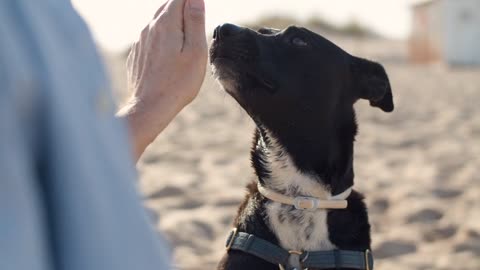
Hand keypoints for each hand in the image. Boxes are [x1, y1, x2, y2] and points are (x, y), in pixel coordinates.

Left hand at [117, 0, 206, 160]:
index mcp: (166, 24)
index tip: (199, 8)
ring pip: (157, 22)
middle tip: (195, 12)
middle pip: (167, 6)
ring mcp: (140, 42)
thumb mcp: (196, 51)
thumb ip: (195, 21)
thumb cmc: (178, 83)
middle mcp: (149, 29)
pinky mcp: (137, 56)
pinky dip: (161, 37)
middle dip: (182, 6)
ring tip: (185, 29)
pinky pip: (150, 38)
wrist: (150, 107)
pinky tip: (169, 50)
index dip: (192, 0)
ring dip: (172, 22)